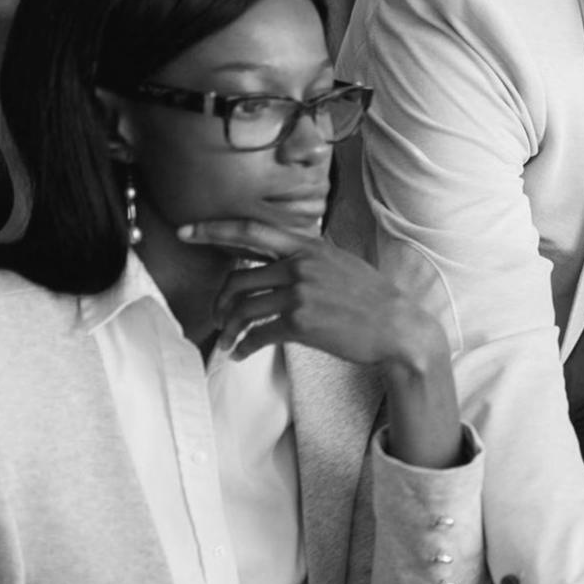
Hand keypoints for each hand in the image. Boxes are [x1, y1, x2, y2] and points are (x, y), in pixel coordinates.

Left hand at [180, 218, 446, 373]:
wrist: (399, 327)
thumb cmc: (372, 299)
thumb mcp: (340, 263)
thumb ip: (308, 259)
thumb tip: (278, 264)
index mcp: (308, 246)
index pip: (250, 231)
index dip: (212, 229)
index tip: (184, 231)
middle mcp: (300, 265)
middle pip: (237, 277)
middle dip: (219, 300)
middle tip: (218, 316)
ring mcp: (300, 293)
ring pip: (243, 307)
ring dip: (228, 327)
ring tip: (227, 339)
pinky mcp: (301, 323)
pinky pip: (257, 333)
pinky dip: (243, 346)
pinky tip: (241, 353)